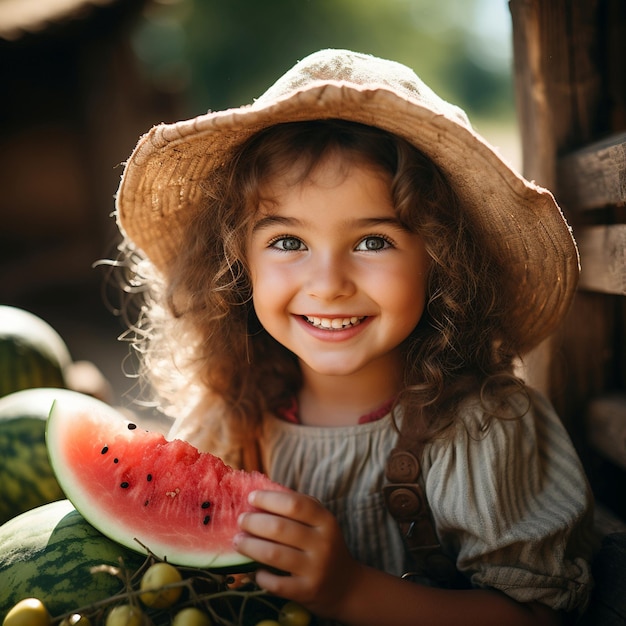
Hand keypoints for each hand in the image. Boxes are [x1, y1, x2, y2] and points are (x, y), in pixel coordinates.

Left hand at [234, 489, 361, 616]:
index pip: (294, 504)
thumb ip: (297, 507)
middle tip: (241, 520)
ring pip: (273, 555)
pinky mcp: (307, 591)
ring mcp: (315, 569)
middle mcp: (323, 543)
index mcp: (325, 521)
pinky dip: (260, 576)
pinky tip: (254, 570)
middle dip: (254, 522)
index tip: (251, 497)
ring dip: (250, 546)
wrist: (346, 586)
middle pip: (280, 528)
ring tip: (238, 541)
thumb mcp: (319, 522)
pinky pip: (275, 583)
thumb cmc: (324, 545)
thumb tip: (260, 494)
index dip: (269, 499)